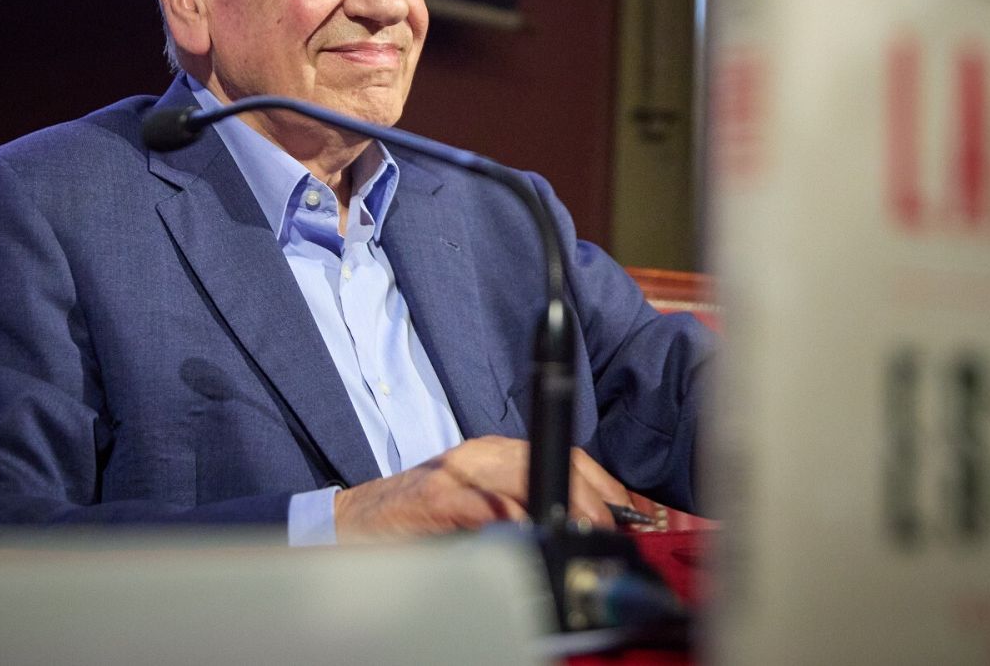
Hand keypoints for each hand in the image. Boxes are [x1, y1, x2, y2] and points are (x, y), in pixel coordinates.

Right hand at [331, 436, 630, 541]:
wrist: (355, 523)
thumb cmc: (421, 520)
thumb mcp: (482, 507)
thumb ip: (525, 508)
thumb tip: (588, 532)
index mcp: (496, 453)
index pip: (567, 456)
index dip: (606, 486)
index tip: (634, 515)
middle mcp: (479, 455)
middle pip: (554, 462)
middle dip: (593, 500)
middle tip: (614, 533)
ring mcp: (456, 475)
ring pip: (524, 478)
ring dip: (562, 507)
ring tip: (584, 534)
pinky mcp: (434, 500)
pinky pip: (484, 506)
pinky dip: (513, 520)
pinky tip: (532, 535)